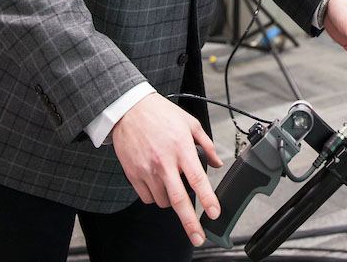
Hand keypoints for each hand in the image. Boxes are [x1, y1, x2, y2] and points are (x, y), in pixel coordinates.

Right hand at [111, 92, 222, 245]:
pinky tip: (158, 184)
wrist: (129, 110)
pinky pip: (147, 197)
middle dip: (190, 222)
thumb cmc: (161, 114)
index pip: (197, 179)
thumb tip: (217, 164)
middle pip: (179, 200)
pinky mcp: (133, 174)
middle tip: (198, 236)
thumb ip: (206, 144)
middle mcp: (164, 162)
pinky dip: (155, 196)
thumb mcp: (190, 123)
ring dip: (172, 201)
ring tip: (173, 185)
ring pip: (163, 201)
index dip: (207, 199)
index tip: (214, 213)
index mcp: (181, 148)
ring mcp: (147, 170)